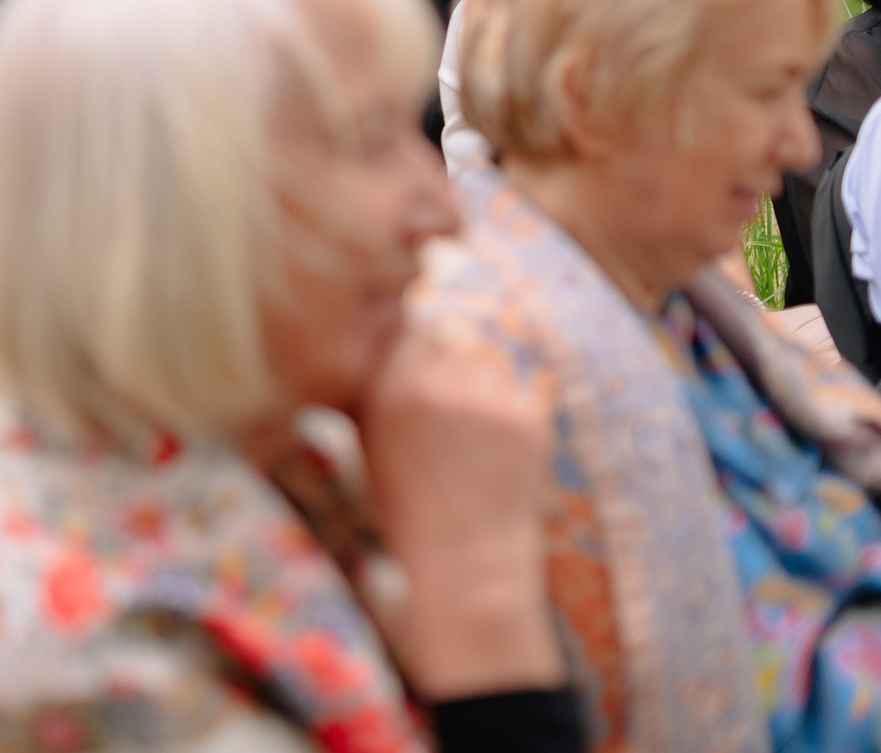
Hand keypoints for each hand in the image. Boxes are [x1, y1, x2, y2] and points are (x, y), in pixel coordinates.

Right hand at [356, 318, 563, 698]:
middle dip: (448, 347)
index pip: (405, 322)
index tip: (415, 344)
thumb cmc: (401, 515)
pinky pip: (530, 377)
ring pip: (492, 350)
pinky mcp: (532, 421)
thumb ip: (377, 385)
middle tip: (448, 381)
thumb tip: (389, 329)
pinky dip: (520, 390)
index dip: (411, 332)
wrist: (462, 577)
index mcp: (390, 392)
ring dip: (484, 367)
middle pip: (450, 328)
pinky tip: (503, 422)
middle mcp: (440, 387)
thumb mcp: (367, 445)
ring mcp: (491, 402)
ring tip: (475, 412)